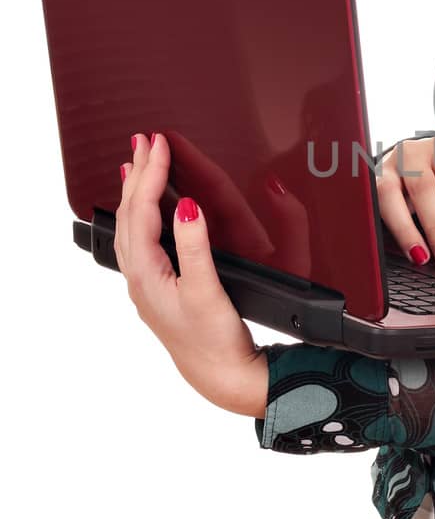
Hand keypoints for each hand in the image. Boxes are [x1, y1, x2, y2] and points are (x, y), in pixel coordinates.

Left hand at [115, 131, 267, 415]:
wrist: (221, 377)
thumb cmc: (214, 341)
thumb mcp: (208, 290)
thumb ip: (195, 246)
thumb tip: (186, 206)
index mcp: (147, 273)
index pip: (141, 210)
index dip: (149, 173)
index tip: (157, 144)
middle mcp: (141, 277)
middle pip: (130, 214)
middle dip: (137, 174)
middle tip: (143, 141)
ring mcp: (148, 284)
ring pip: (132, 227)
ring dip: (135, 193)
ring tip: (135, 166)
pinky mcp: (161, 289)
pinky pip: (141, 242)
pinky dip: (143, 217)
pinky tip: (151, 213)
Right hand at [377, 134, 434, 266]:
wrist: (403, 159)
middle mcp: (414, 153)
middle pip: (425, 189)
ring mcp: (387, 166)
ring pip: (392, 196)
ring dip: (408, 230)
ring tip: (422, 257)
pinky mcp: (368, 181)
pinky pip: (372, 204)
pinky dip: (387, 227)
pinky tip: (399, 246)